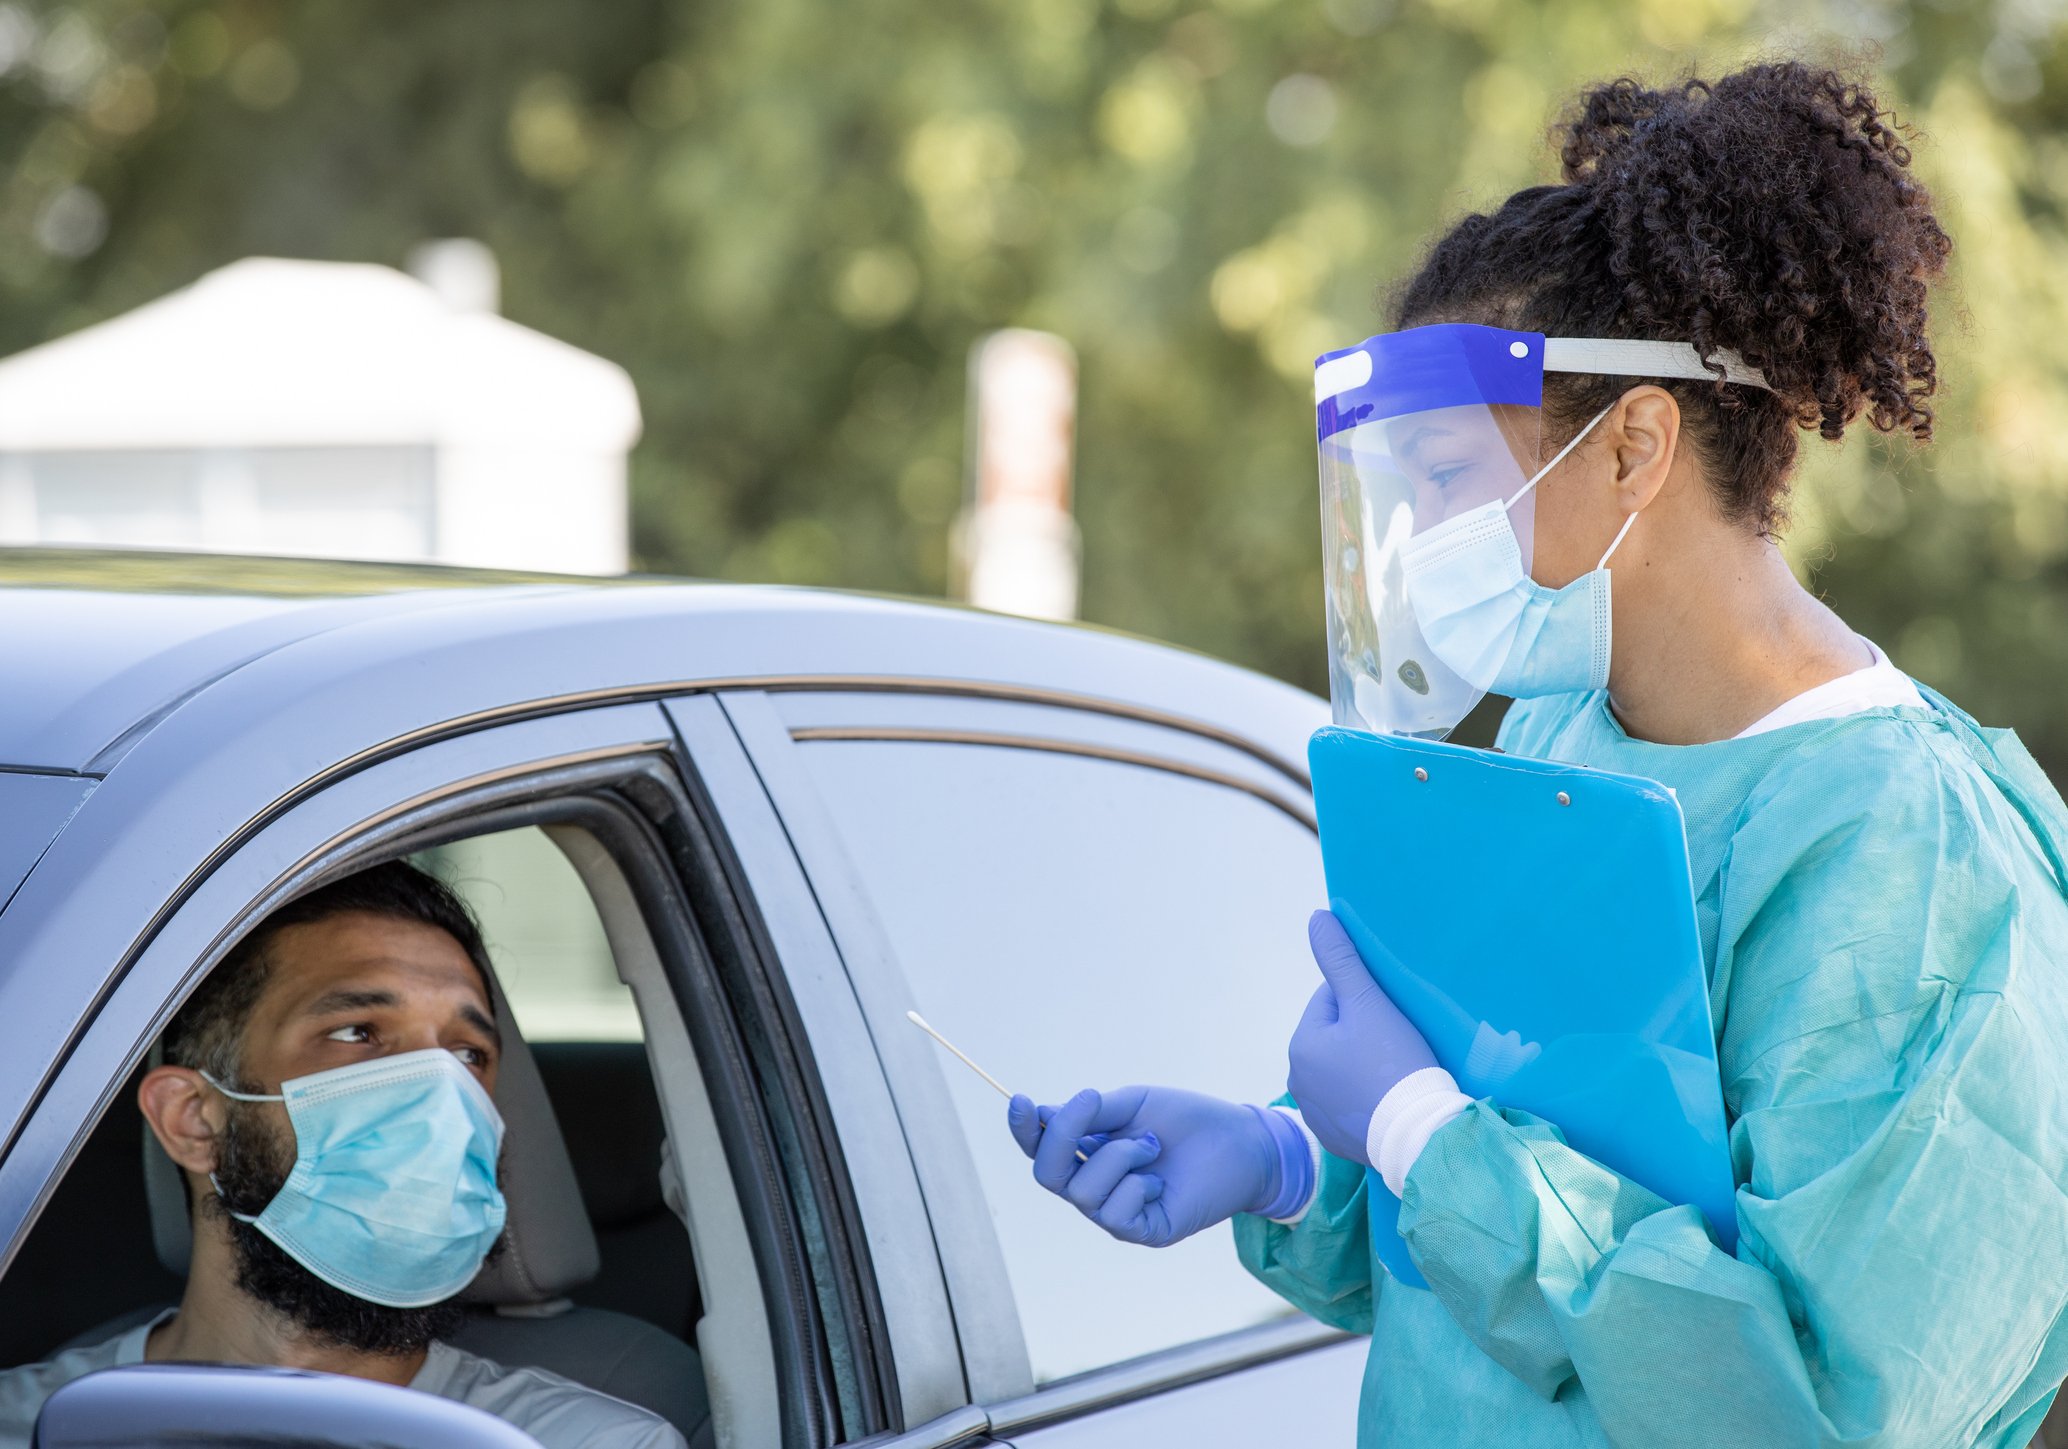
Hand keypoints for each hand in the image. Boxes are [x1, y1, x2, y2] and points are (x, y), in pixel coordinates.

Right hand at [1006, 1086, 1308, 1246]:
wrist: (1241, 1141)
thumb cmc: (1187, 1120)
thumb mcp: (1134, 1105)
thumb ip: (1091, 1114)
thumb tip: (1043, 1114)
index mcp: (1088, 1153)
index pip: (1041, 1148)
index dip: (1023, 1129)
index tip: (1021, 1100)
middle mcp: (1095, 1186)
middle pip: (1047, 1174)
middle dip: (1061, 1136)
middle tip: (1091, 1102)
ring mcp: (1116, 1213)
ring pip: (1082, 1191)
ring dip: (1117, 1155)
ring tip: (1152, 1144)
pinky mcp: (1144, 1231)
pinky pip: (1115, 1214)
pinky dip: (1136, 1186)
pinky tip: (1160, 1178)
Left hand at [1288, 910, 1437, 1165]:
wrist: (1419, 1135)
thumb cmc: (1393, 1062)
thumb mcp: (1369, 1002)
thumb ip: (1341, 958)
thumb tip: (1317, 916)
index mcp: (1300, 1045)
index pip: (1331, 1001)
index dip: (1364, 1001)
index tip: (1391, 1017)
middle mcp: (1297, 1082)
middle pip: (1335, 1037)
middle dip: (1362, 1034)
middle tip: (1398, 1045)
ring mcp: (1315, 1115)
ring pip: (1342, 1070)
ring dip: (1363, 1065)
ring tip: (1396, 1071)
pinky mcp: (1335, 1139)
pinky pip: (1350, 1104)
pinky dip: (1366, 1097)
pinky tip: (1390, 1099)